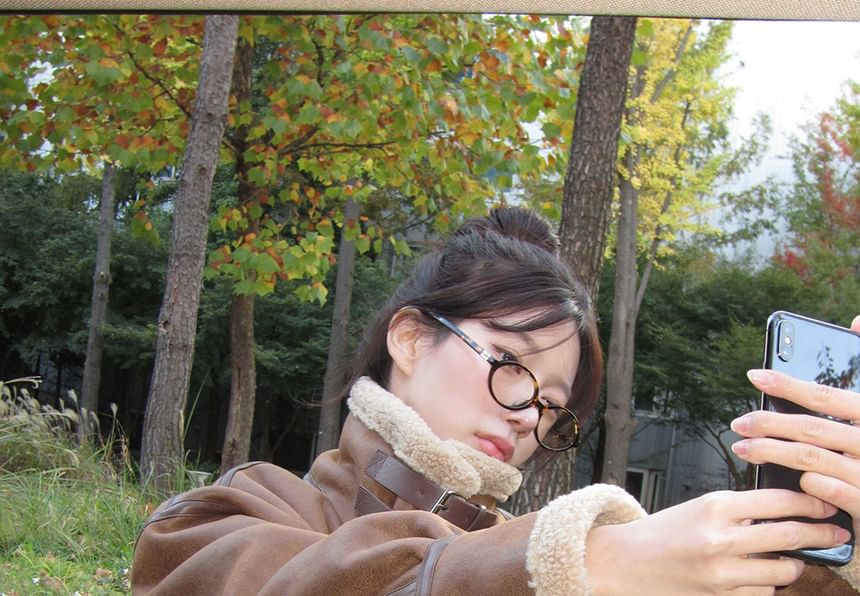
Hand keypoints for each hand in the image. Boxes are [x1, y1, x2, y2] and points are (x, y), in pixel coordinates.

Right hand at [585, 489, 844, 594]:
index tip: (827, 504)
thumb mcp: (699, 508)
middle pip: (789, 535)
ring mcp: (722, 573)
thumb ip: (739, 509)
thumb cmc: (662, 533)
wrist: (627, 563)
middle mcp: (720, 539)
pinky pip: (764, 594)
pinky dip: (767, 586)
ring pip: (783, 570)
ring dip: (791, 564)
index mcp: (714, 507)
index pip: (777, 501)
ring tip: (788, 558)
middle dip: (821, 533)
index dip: (810, 503)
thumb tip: (786, 510)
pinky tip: (757, 577)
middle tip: (837, 531)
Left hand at [730, 315, 859, 537]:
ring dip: (771, 452)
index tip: (754, 376)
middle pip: (811, 428)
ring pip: (811, 458)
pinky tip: (791, 481)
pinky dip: (807, 484)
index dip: (788, 384)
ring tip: (742, 449)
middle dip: (768, 423)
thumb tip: (858, 321)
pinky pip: (829, 489)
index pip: (825, 396)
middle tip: (738, 423)